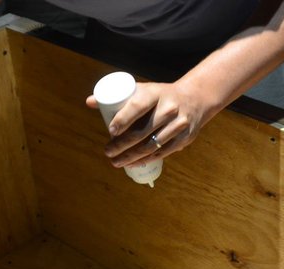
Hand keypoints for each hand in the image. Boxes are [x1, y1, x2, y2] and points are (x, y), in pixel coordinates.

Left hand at [85, 80, 212, 168]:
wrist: (194, 98)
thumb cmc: (160, 96)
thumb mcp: (142, 90)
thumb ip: (117, 96)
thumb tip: (90, 102)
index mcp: (156, 94)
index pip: (137, 107)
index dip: (122, 120)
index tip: (110, 132)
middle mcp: (169, 109)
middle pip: (142, 131)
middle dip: (121, 145)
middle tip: (108, 151)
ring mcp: (179, 124)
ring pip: (151, 145)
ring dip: (131, 157)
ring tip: (116, 161)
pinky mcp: (185, 138)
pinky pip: (162, 152)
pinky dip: (146, 160)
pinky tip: (133, 163)